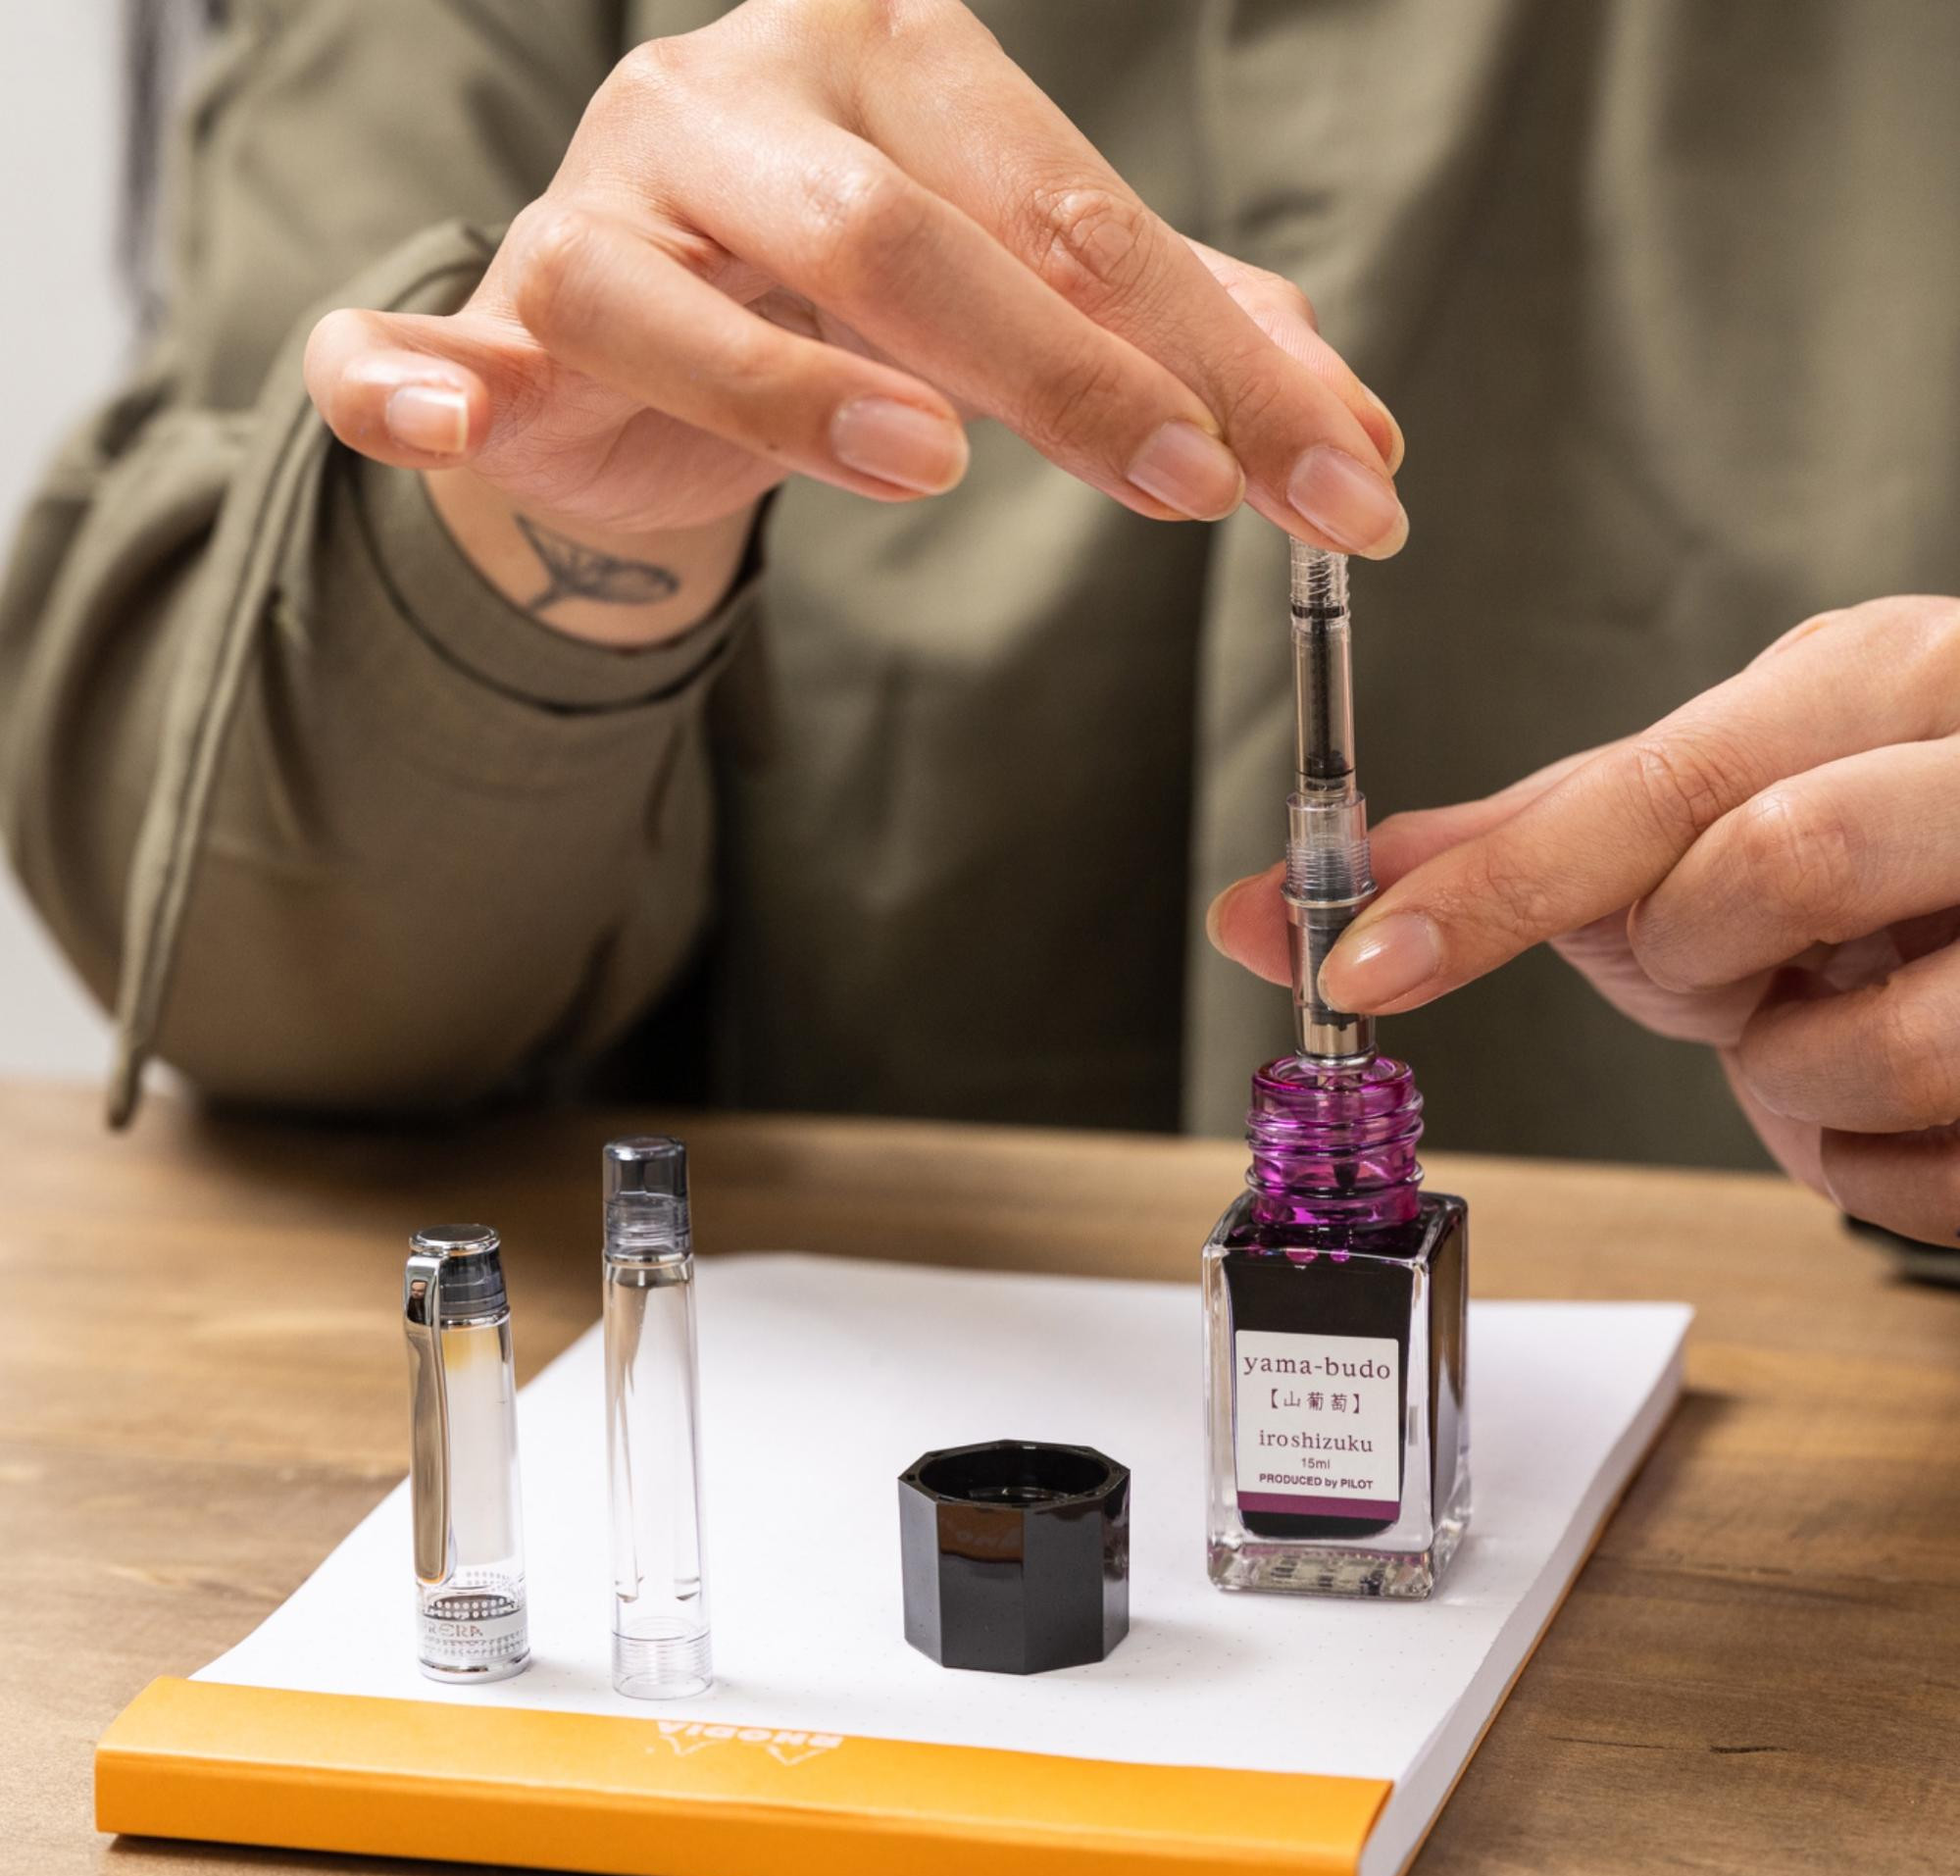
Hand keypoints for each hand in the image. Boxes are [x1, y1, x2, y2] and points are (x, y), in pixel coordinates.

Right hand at [305, 0, 1403, 640]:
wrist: (652, 345)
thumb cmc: (850, 310)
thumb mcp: (1028, 314)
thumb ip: (1177, 354)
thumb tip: (1362, 447)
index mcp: (885, 64)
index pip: (1070, 209)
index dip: (1211, 355)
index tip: (1339, 486)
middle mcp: (730, 101)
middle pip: (897, 232)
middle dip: (1062, 371)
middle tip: (1194, 488)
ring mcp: (594, 206)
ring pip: (669, 289)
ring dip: (785, 381)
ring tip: (921, 464)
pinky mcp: (491, 317)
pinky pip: (418, 340)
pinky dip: (413, 374)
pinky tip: (455, 415)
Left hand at [1208, 597, 1959, 1244]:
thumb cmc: (1829, 865)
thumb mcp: (1669, 831)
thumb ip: (1489, 857)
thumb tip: (1269, 907)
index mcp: (1875, 681)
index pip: (1657, 783)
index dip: (1487, 888)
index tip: (1357, 965)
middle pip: (1779, 863)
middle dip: (1698, 949)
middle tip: (1727, 955)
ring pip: (1881, 1042)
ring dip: (1794, 1071)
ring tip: (1817, 1013)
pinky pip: (1936, 1170)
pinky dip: (1862, 1166)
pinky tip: (1877, 1092)